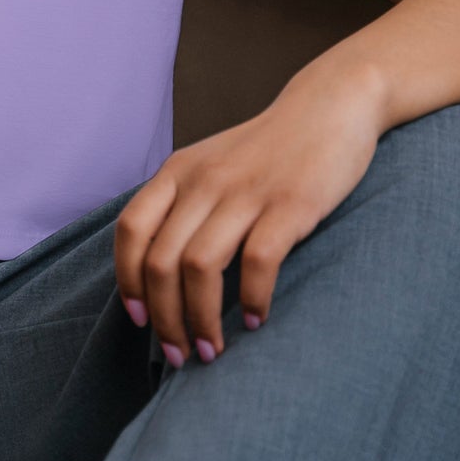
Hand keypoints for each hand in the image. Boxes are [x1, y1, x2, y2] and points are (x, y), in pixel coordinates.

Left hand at [115, 76, 383, 364]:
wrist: (331, 105)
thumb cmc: (268, 149)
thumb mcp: (211, 165)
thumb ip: (184, 206)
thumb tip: (160, 276)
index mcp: (177, 172)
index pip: (131, 232)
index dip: (128, 282)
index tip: (141, 321)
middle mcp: (203, 181)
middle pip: (161, 262)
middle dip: (164, 320)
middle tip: (180, 355)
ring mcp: (246, 192)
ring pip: (200, 267)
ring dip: (200, 320)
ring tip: (212, 350)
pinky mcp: (290, 204)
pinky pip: (257, 263)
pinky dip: (251, 299)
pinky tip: (255, 319)